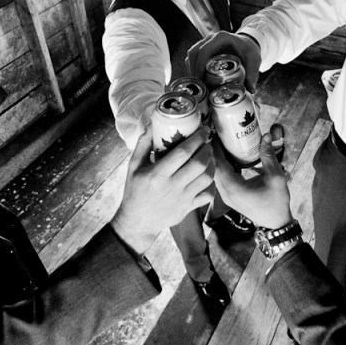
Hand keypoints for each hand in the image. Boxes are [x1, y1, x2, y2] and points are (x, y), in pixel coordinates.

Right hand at [111, 123, 214, 254]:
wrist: (138, 221)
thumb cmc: (135, 191)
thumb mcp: (133, 166)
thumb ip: (143, 144)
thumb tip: (153, 123)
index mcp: (157, 174)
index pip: (183, 152)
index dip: (196, 139)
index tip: (203, 130)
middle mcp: (172, 186)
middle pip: (199, 164)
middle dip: (207, 149)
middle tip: (206, 142)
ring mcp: (182, 198)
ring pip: (206, 178)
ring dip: (212, 164)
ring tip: (208, 156)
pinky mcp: (189, 208)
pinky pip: (207, 195)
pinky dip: (211, 184)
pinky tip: (206, 176)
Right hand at [186, 31, 261, 92]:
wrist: (247, 45)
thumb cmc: (249, 51)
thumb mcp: (254, 61)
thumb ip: (253, 75)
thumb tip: (251, 90)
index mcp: (222, 38)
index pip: (205, 50)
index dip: (200, 65)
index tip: (201, 79)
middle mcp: (211, 38)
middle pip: (194, 52)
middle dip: (194, 69)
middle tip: (198, 85)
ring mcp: (205, 42)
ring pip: (191, 54)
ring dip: (192, 69)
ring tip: (198, 84)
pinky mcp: (203, 48)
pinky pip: (193, 57)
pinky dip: (193, 68)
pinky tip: (198, 80)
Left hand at [213, 124, 290, 229]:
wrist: (276, 223)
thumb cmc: (276, 202)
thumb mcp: (275, 177)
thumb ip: (268, 156)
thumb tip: (265, 136)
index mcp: (234, 188)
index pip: (217, 164)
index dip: (215, 148)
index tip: (215, 133)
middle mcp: (226, 192)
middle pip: (213, 168)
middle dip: (214, 151)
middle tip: (217, 135)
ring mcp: (226, 196)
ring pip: (215, 174)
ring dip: (217, 159)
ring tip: (221, 143)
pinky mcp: (230, 196)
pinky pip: (221, 179)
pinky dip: (222, 167)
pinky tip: (228, 157)